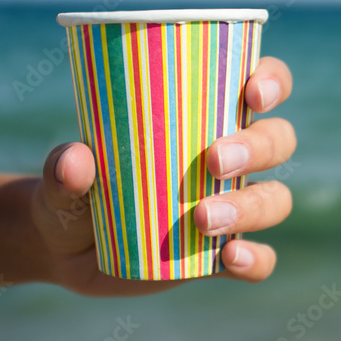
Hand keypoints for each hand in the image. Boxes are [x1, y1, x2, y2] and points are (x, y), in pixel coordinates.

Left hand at [30, 57, 294, 295]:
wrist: (65, 249)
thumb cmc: (72, 192)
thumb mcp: (61, 179)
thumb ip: (63, 169)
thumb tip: (76, 160)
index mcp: (205, 118)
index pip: (260, 85)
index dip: (272, 81)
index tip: (251, 93)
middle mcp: (232, 159)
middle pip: (278, 141)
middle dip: (258, 147)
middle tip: (214, 163)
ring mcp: (233, 207)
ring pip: (275, 198)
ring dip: (252, 207)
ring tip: (203, 221)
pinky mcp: (224, 255)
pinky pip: (261, 259)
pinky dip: (255, 259)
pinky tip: (230, 258)